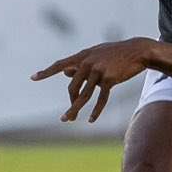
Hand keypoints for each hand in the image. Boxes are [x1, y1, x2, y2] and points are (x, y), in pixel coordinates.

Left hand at [32, 38, 154, 122]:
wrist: (138, 51)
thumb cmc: (116, 54)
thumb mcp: (96, 55)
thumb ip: (80, 64)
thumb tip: (64, 72)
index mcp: (83, 56)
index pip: (60, 64)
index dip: (46, 72)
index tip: (33, 77)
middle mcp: (88, 62)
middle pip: (73, 86)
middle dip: (70, 102)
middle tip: (68, 116)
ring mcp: (99, 70)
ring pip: (84, 94)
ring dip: (75, 109)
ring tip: (69, 119)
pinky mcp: (110, 79)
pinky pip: (101, 98)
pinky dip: (96, 110)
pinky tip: (91, 119)